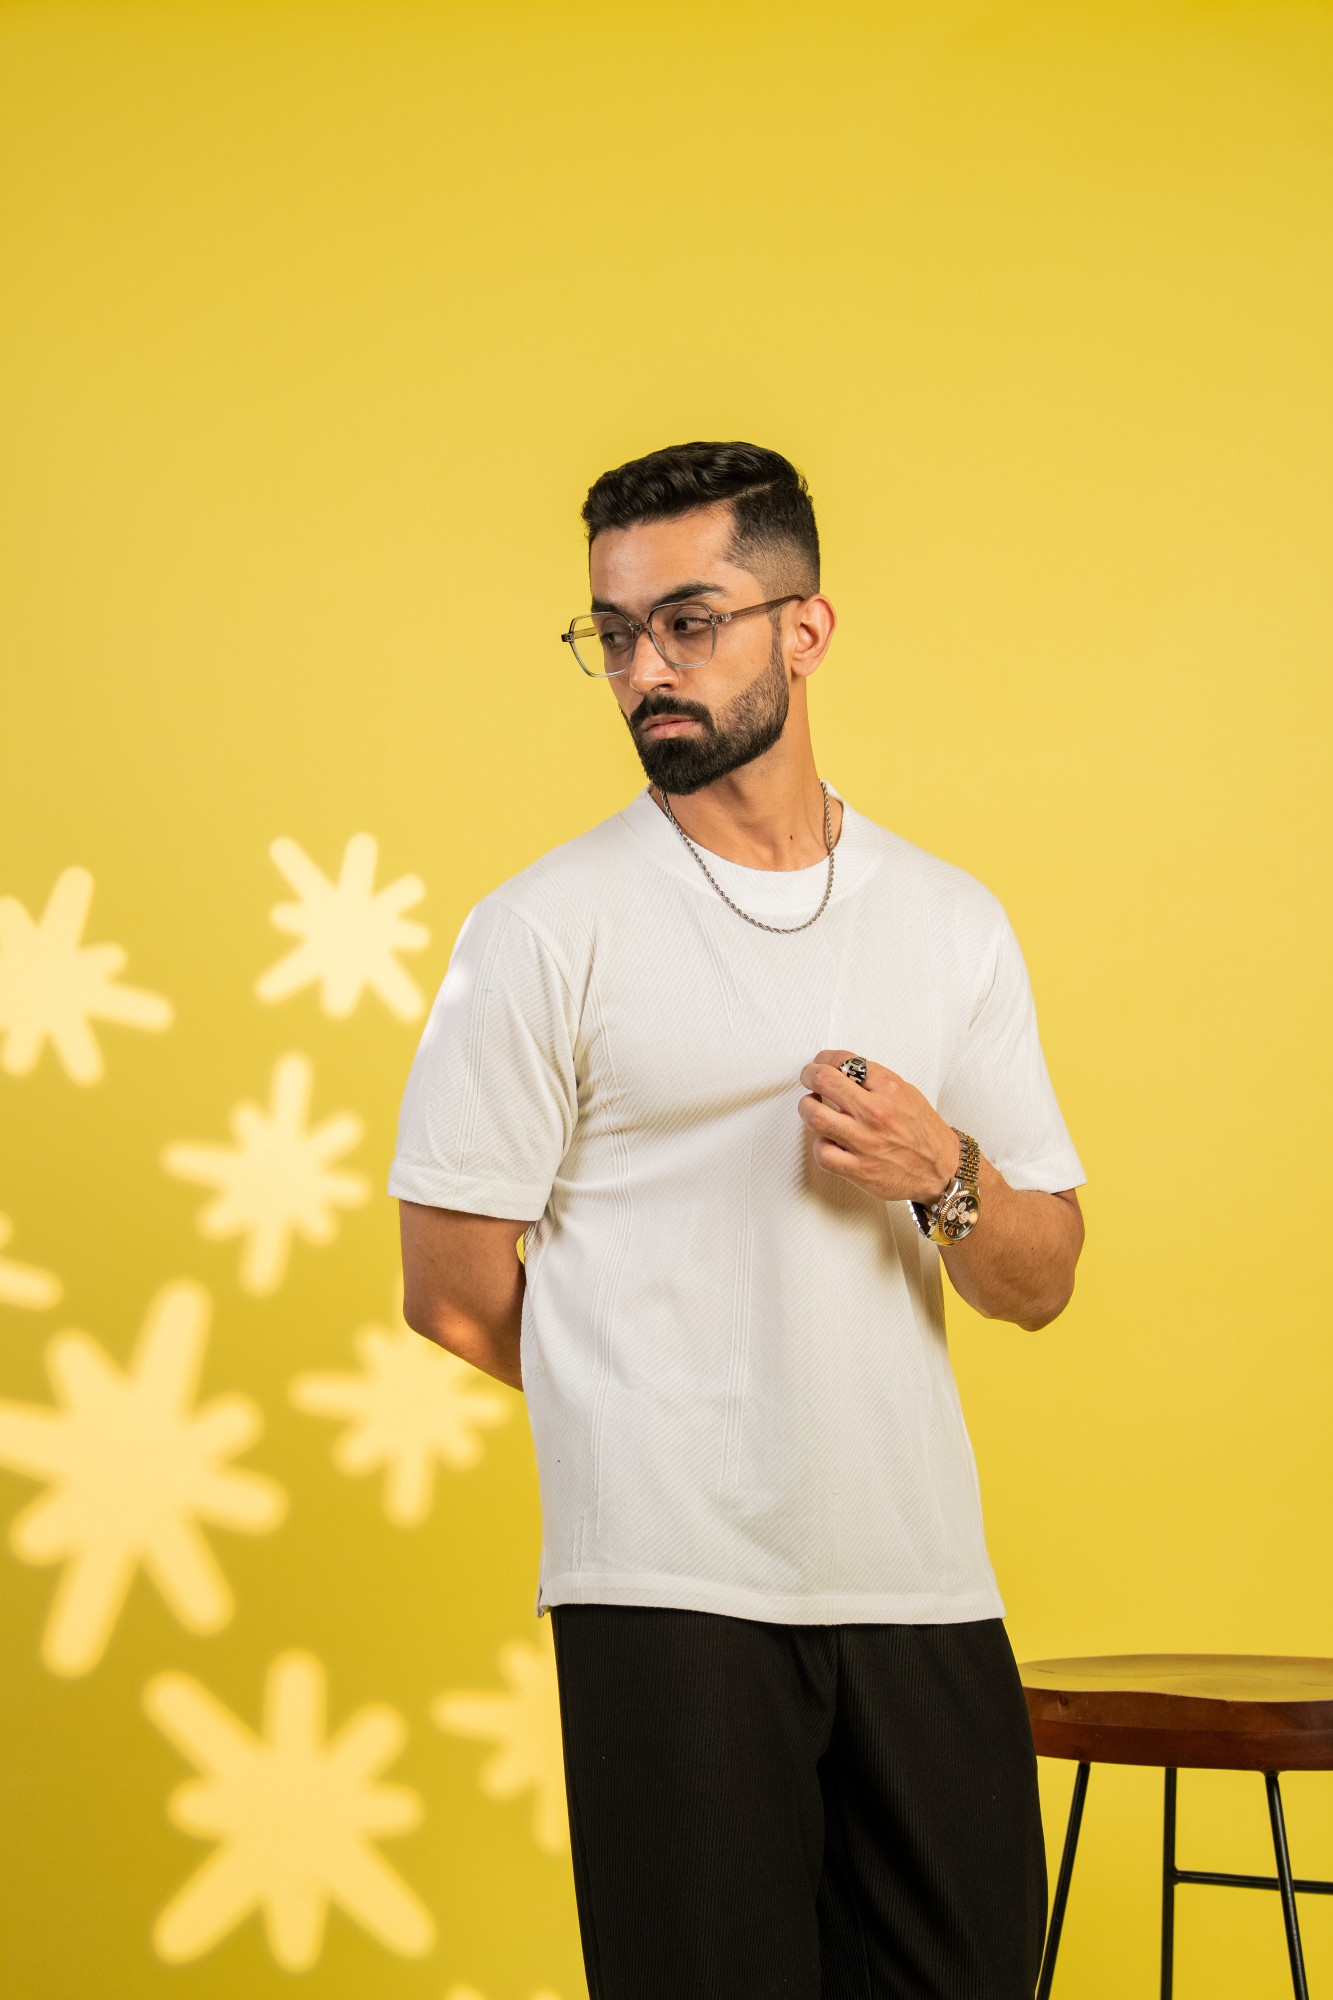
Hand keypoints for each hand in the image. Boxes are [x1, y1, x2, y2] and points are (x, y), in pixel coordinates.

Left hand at [797, 1049, 959, 1204]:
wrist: (941, 1170)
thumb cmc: (924, 1133)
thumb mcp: (907, 1093)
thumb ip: (875, 1081)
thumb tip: (843, 1071)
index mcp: (890, 1089)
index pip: (845, 1061)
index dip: (825, 1058)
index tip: (821, 1062)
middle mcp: (875, 1113)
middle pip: (823, 1081)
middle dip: (809, 1075)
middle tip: (809, 1078)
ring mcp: (865, 1142)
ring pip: (814, 1116)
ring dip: (808, 1108)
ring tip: (813, 1107)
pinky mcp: (858, 1169)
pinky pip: (822, 1152)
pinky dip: (820, 1144)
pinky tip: (828, 1140)